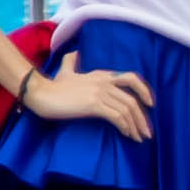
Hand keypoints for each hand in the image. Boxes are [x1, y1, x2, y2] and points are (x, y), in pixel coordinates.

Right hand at [17, 56, 157, 144]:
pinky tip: (126, 134)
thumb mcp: (65, 70)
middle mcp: (104, 81)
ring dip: (135, 126)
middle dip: (142, 118)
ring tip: (138, 137)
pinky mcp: (93, 104)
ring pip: (127, 110)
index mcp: (101, 74)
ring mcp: (99, 93)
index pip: (131, 78)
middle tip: (146, 132)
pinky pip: (117, 117)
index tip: (150, 105)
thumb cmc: (52, 85)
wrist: (39, 92)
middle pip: (132, 100)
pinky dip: (125, 127)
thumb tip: (75, 52)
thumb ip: (71, 60)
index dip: (144, 91)